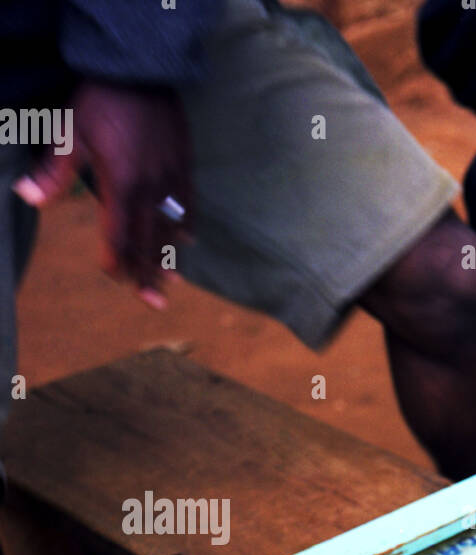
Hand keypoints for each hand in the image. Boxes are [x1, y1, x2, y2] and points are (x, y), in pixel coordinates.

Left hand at [13, 81, 192, 308]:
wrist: (143, 71)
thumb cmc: (102, 100)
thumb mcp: (70, 132)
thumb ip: (54, 171)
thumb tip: (28, 197)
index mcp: (122, 184)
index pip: (119, 234)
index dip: (116, 259)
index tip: (112, 275)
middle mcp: (151, 190)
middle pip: (149, 241)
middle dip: (148, 274)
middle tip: (153, 304)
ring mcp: (172, 181)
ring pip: (170, 229)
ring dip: (168, 258)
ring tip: (170, 283)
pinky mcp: (184, 169)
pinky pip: (188, 207)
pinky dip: (184, 227)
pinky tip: (184, 242)